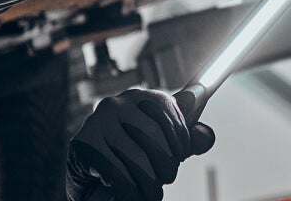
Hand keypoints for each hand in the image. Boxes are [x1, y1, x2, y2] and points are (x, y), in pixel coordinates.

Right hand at [67, 89, 215, 200]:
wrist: (90, 177)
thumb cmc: (131, 157)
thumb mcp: (163, 146)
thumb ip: (186, 141)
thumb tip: (207, 137)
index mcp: (140, 98)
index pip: (168, 112)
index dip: (180, 138)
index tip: (181, 156)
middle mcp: (116, 104)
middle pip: (152, 135)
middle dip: (165, 164)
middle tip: (166, 179)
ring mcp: (97, 122)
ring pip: (135, 156)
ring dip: (149, 182)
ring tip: (152, 194)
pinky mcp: (83, 144)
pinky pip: (116, 171)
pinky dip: (129, 189)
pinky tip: (132, 195)